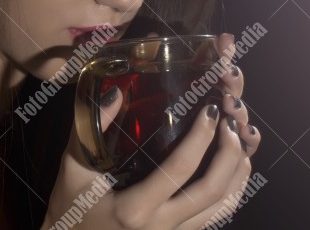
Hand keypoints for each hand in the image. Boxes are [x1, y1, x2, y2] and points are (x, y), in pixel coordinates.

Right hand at [41, 33, 260, 229]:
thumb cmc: (68, 207)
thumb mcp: (74, 165)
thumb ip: (93, 127)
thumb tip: (117, 92)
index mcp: (134, 208)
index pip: (179, 170)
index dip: (201, 137)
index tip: (210, 109)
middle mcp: (160, 227)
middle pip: (211, 191)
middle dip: (230, 154)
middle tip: (232, 123)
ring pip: (221, 209)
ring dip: (237, 175)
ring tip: (240, 142)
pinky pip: (215, 219)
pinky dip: (231, 194)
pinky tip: (233, 172)